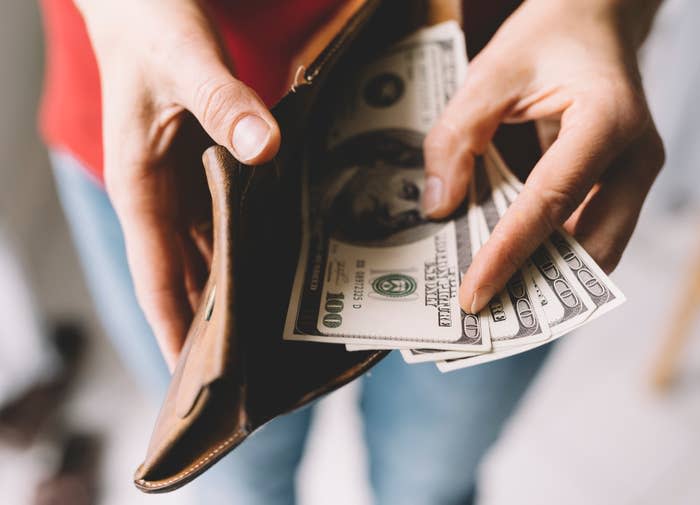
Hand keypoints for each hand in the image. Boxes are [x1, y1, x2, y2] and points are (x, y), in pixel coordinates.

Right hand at [75, 0, 280, 367]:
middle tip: (254, 377)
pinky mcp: (204, 171)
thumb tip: (264, 148)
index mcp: (140, 188)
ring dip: (235, 295)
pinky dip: (247, 253)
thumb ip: (223, 103)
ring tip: (274, 338)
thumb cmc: (150, 25)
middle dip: (213, 328)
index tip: (200, 386)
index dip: (178, 331)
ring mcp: (182, 187)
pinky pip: (225, 225)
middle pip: (185, 280)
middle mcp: (159, 199)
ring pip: (208, 258)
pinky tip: (279, 270)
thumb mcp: (184, 60)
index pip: (158, 278)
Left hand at [422, 0, 664, 312]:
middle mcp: (635, 155)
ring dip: (549, 275)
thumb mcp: (490, 75)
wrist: (596, 16)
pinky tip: (515, 264)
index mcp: (606, 120)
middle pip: (592, 244)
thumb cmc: (547, 38)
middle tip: (487, 314)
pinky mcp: (622, 182)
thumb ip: (457, 137)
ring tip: (498, 299)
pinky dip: (555, 252)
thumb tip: (440, 209)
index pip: (550, 202)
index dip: (509, 253)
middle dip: (540, 285)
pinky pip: (592, 230)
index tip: (473, 295)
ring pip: (598, 247)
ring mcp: (636, 172)